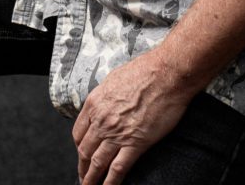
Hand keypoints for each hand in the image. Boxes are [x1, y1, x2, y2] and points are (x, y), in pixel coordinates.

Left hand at [72, 50, 191, 184]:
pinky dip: (110, 183)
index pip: (78, 132)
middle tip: (83, 177)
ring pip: (97, 163)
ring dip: (91, 178)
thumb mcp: (114, 79)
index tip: (82, 153)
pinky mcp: (135, 143)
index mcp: (94, 103)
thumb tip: (103, 105)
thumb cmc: (144, 71)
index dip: (79, 146)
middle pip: (85, 150)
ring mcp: (117, 133)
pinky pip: (117, 169)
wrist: (166, 74)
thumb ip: (104, 96)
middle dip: (83, 166)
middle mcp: (101, 120)